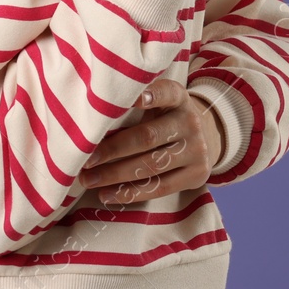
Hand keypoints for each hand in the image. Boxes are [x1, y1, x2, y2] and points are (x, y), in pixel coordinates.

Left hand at [77, 79, 223, 206]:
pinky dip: (130, 193)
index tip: (130, 99)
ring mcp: (197, 149)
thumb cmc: (163, 118)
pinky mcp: (197, 174)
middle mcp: (190, 122)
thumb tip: (87, 123)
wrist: (204, 138)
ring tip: (88, 180)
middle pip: (148, 137)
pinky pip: (160, 188)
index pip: (166, 93)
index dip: (150, 95)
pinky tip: (106, 195)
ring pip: (151, 166)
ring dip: (115, 175)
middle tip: (85, 160)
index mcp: (178, 98)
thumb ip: (132, 107)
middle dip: (113, 150)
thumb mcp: (157, 103)